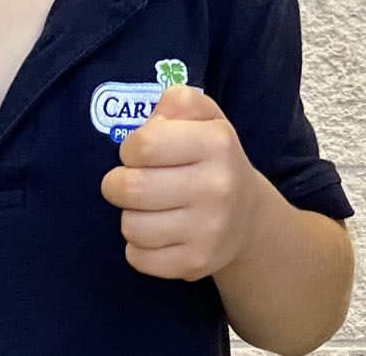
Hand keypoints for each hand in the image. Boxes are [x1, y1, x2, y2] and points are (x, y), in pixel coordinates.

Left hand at [100, 84, 272, 281]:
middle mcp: (218, 187)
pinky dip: (138, 246)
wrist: (248, 218)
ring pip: (130, 226)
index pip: (144, 144)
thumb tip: (151, 123)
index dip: (131, 148)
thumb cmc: (213, 159)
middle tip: (131, 182)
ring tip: (148, 208)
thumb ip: (177, 102)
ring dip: (130, 216)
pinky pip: (137, 258)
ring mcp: (209, 230)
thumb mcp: (205, 117)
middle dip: (118, 183)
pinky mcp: (196, 263)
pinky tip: (157, 233)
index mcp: (218, 143)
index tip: (140, 153)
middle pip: (131, 188)